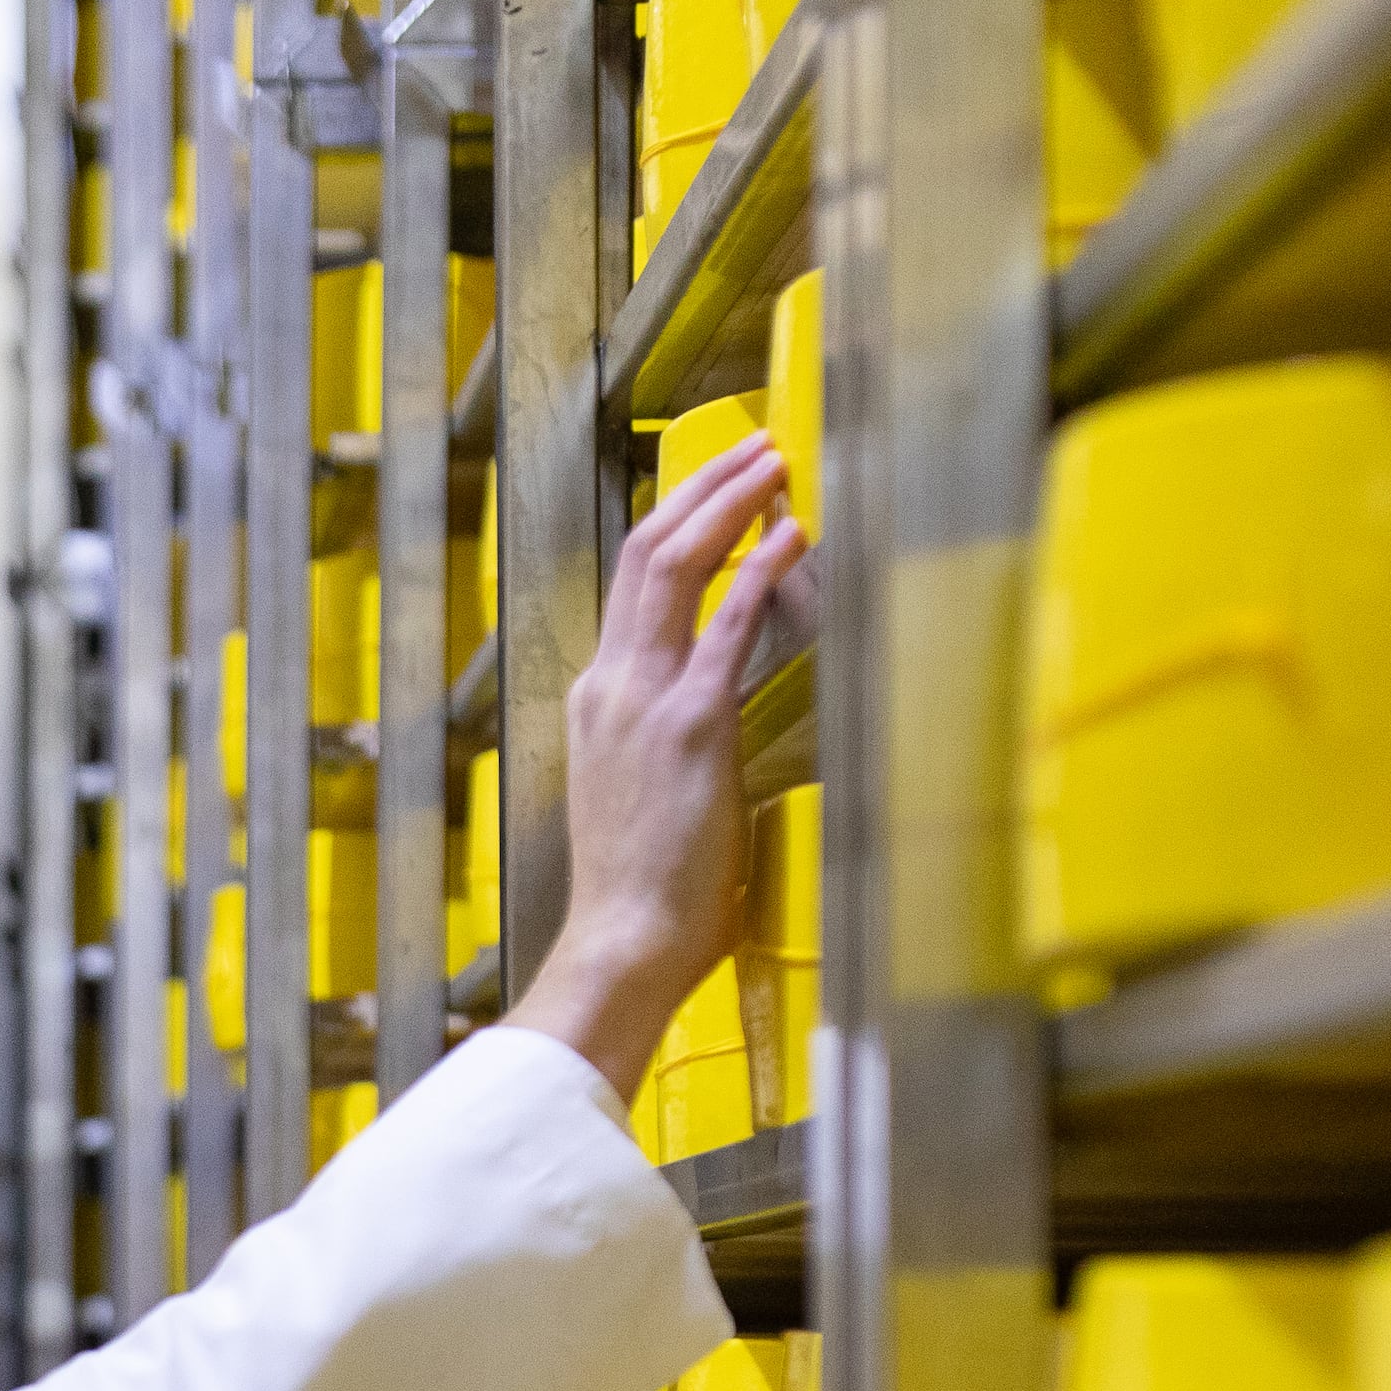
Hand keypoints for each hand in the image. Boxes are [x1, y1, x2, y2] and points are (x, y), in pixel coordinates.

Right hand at [511, 439, 810, 1104]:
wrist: (622, 941)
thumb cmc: (639, 891)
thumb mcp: (636, 795)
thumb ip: (659, 741)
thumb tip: (703, 720)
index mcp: (595, 700)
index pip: (631, 588)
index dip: (678, 525)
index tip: (720, 491)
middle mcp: (609, 685)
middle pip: (645, 552)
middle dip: (701, 487)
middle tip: (754, 448)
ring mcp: (642, 700)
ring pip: (673, 565)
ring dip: (727, 504)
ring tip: (775, 463)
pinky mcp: (688, 724)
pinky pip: (726, 624)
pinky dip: (760, 568)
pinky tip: (794, 533)